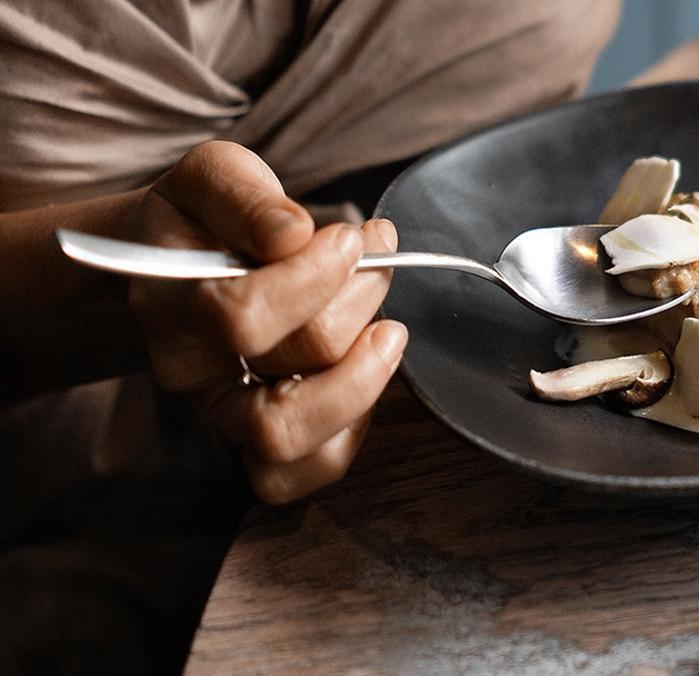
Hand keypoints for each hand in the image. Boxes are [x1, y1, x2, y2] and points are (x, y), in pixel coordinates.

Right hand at [128, 141, 404, 502]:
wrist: (174, 263)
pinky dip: (352, 431)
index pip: (243, 316)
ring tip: (388, 331)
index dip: (315, 276)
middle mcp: (189, 368)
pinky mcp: (258, 444)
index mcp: (169, 299)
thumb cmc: (204, 220)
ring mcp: (222, 413)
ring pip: (289, 439)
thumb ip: (246, 197)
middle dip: (357, 306)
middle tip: (375, 265)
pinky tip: (366, 372)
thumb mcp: (215, 177)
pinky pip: (305, 471)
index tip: (351, 238)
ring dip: (362, 380)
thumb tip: (291, 234)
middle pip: (292, 365)